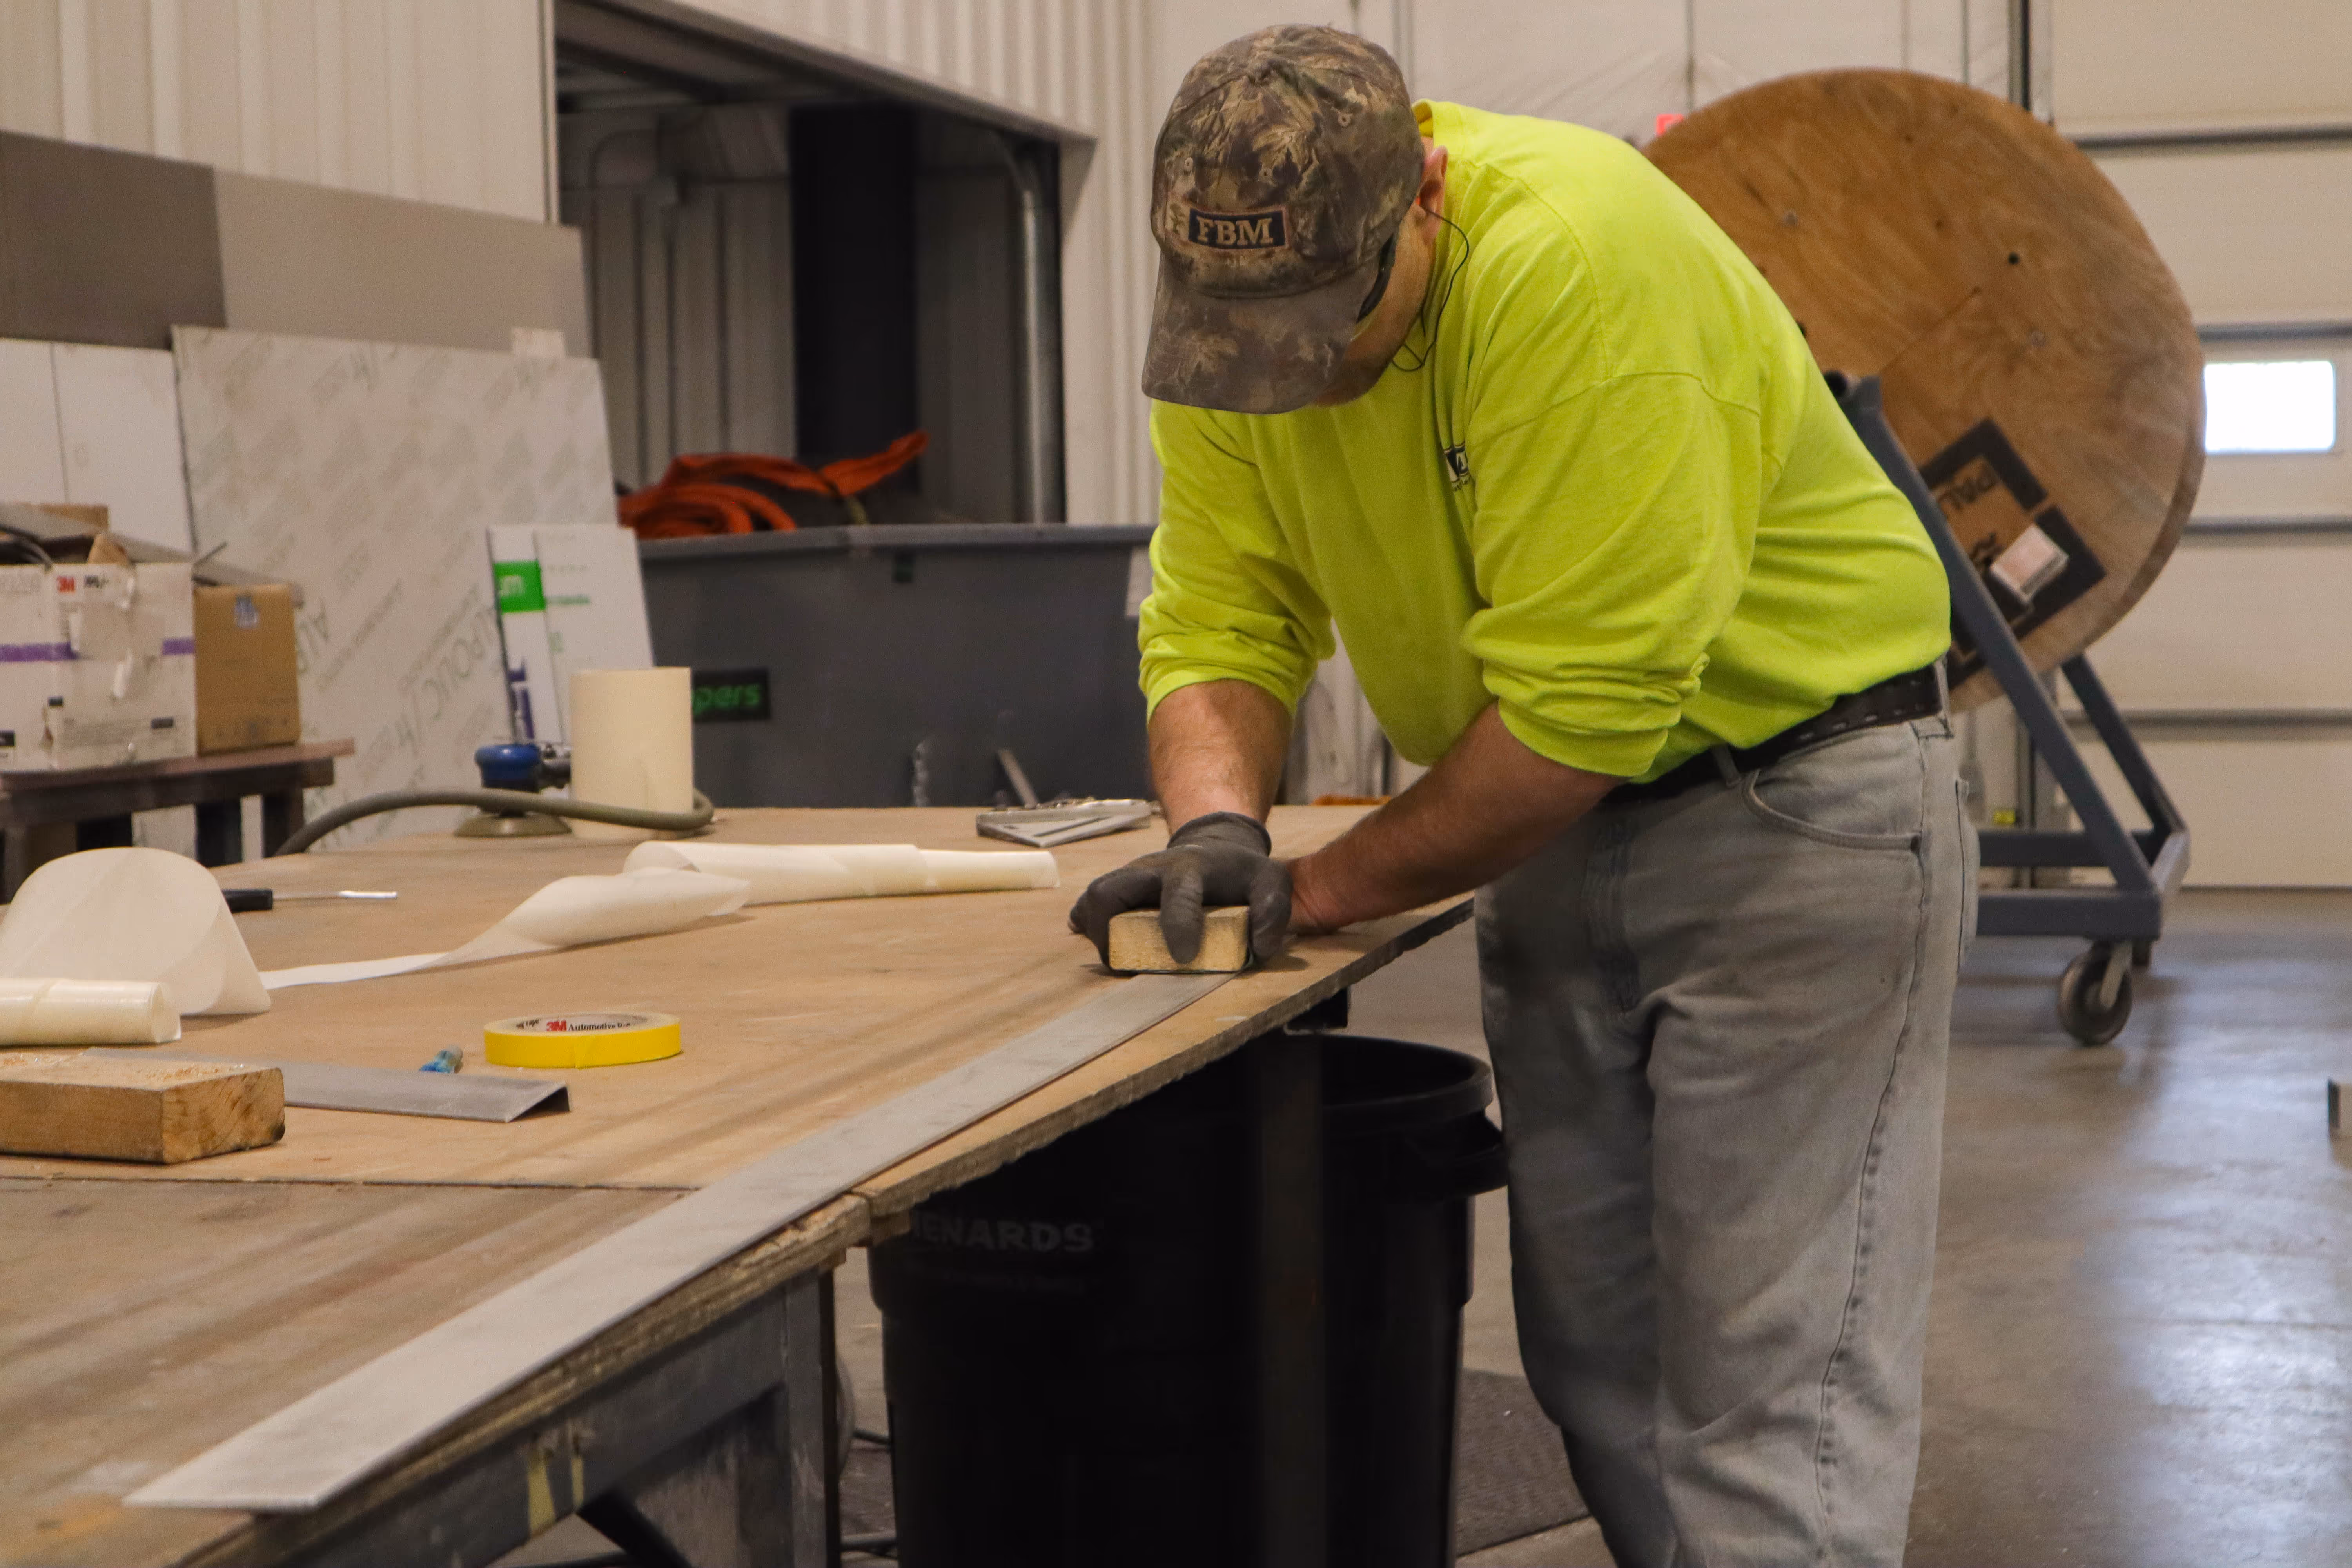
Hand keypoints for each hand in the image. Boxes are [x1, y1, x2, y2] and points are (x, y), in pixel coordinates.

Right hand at [1068, 812, 1291, 966]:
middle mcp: (1151, 869)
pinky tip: (1104, 944)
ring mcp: (1130, 877)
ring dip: (1098, 934)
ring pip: (1094, 898)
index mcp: (1191, 869)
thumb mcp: (1270, 882)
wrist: (1215, 845)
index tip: (1184, 958)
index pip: (1178, 894)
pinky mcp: (1119, 887)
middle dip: (1111, 931)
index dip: (1179, 924)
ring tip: (1118, 959)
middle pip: (1109, 891)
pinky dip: (1088, 927)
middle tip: (1128, 963)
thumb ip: (1272, 912)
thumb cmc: (1242, 872)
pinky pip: (1088, 905)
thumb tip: (1260, 947)